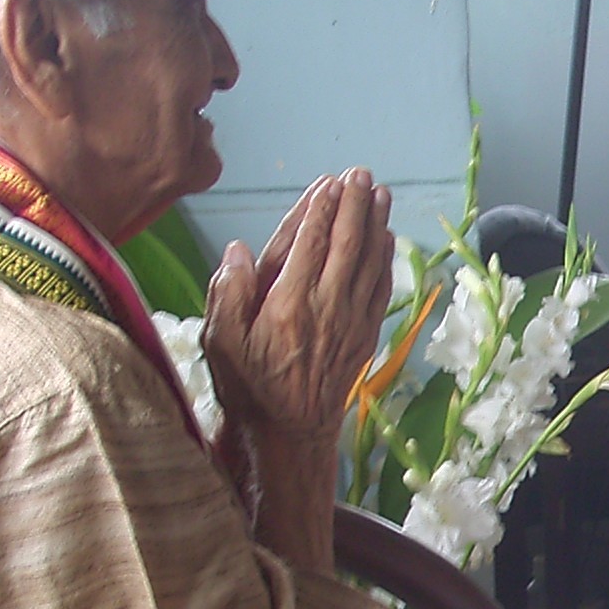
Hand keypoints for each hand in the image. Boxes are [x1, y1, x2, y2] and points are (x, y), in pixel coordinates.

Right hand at [203, 168, 394, 447]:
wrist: (290, 433)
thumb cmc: (249, 387)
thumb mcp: (220, 342)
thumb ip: (228, 293)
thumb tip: (240, 250)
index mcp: (288, 303)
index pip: (308, 244)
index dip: (321, 209)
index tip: (328, 182)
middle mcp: (325, 307)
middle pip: (346, 244)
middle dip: (355, 205)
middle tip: (361, 174)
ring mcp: (351, 321)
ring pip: (369, 263)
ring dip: (377, 225)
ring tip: (381, 194)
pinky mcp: (366, 335)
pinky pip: (381, 289)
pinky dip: (386, 261)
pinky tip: (388, 239)